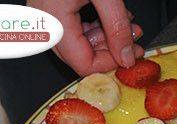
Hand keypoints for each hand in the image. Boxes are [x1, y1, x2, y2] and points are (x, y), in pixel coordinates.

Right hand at [28, 0, 143, 75]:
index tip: (131, 56)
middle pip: (79, 56)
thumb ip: (117, 26)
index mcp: (54, 21)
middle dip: (110, 51)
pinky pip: (70, 28)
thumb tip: (126, 57)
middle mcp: (44, 21)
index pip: (83, 64)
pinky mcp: (48, 6)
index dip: (110, 64)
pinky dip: (93, 26)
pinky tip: (112, 17)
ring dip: (105, 38)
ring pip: (76, 42)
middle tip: (133, 41)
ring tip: (128, 25)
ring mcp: (43, 15)